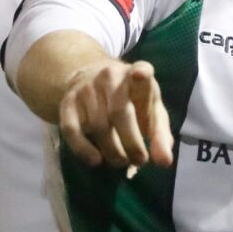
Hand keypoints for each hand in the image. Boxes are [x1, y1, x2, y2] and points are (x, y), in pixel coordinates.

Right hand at [58, 59, 173, 168]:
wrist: (88, 77)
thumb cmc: (129, 99)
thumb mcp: (150, 111)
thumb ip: (160, 135)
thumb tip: (164, 162)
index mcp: (136, 75)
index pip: (141, 69)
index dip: (141, 72)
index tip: (140, 74)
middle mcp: (110, 76)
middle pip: (120, 112)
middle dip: (132, 143)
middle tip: (139, 160)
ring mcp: (87, 88)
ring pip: (99, 126)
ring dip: (112, 151)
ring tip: (121, 161)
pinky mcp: (68, 102)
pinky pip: (72, 130)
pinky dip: (83, 149)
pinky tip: (95, 161)